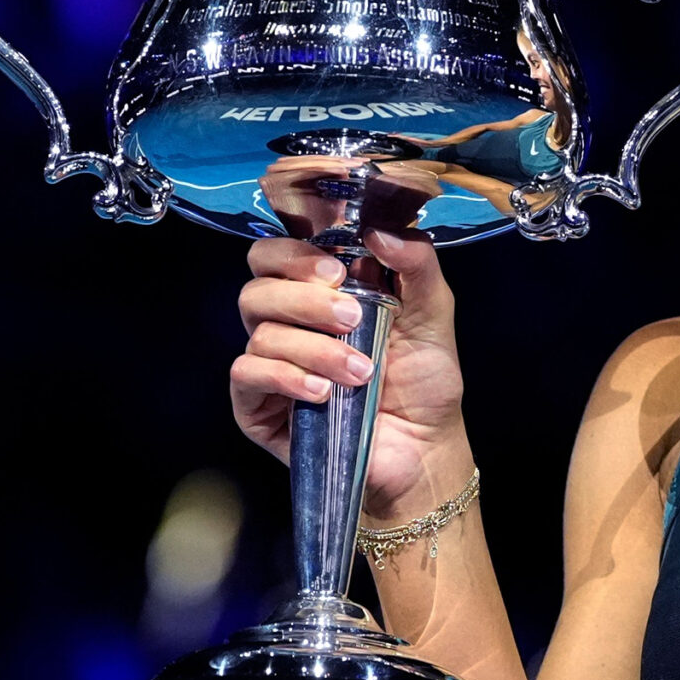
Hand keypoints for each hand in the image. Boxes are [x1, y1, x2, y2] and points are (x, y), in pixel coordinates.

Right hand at [229, 230, 467, 513]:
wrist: (424, 448)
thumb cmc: (423, 384)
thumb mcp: (432, 316)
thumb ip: (416, 266)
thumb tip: (382, 230)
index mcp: (317, 296)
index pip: (273, 256)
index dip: (293, 255)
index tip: (338, 271)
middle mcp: (287, 326)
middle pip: (257, 290)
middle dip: (305, 300)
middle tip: (352, 319)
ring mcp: (270, 367)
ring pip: (259, 334)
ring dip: (314, 349)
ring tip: (360, 372)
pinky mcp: (258, 408)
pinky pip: (247, 376)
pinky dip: (285, 378)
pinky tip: (321, 392)